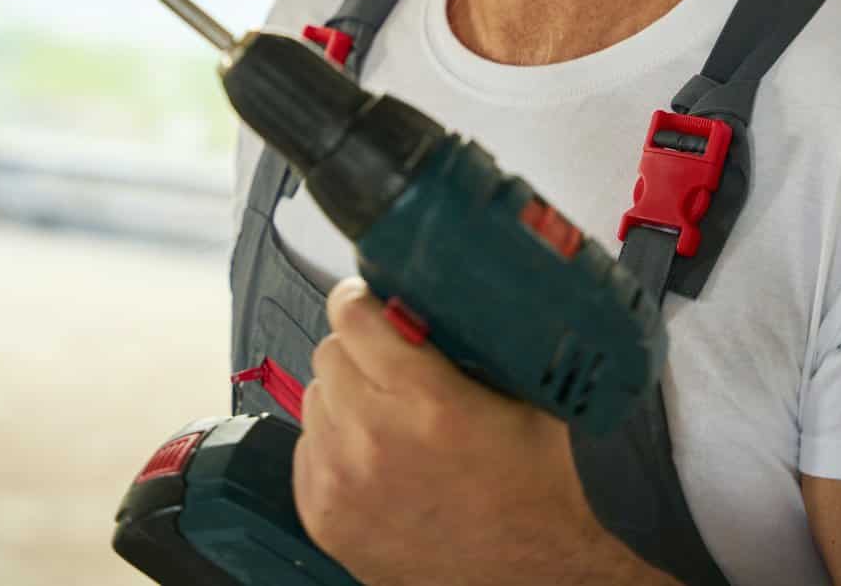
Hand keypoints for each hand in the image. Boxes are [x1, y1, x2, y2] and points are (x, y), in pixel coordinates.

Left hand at [292, 276, 675, 585]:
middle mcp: (375, 438)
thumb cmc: (533, 485)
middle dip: (360, 349)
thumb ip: (479, 333)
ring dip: (345, 395)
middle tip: (391, 364)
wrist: (528, 574)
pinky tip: (374, 453)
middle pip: (329, 350)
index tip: (372, 301)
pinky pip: (307, 443)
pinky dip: (334, 441)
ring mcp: (342, 480)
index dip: (363, 299)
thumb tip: (439, 285)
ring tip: (388, 414)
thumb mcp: (523, 390)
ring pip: (315, 395)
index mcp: (428, 399)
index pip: (352, 313)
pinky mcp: (323, 515)